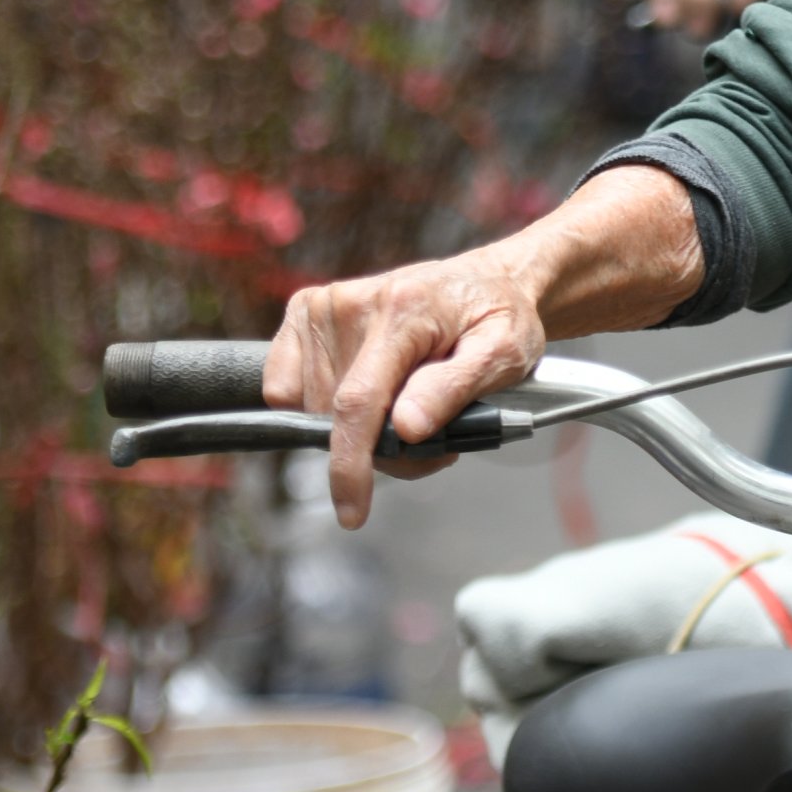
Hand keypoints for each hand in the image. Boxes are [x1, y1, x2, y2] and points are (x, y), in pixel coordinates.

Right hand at [262, 165, 706, 525]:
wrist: (487, 281)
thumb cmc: (500, 317)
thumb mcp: (505, 353)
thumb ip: (454, 390)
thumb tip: (405, 428)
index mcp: (405, 310)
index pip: (358, 401)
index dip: (350, 464)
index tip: (352, 510)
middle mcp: (355, 303)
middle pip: (336, 416)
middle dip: (378, 447)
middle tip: (430, 433)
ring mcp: (325, 307)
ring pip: (312, 409)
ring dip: (356, 430)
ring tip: (408, 407)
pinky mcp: (307, 312)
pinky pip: (287, 388)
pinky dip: (323, 407)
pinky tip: (370, 393)